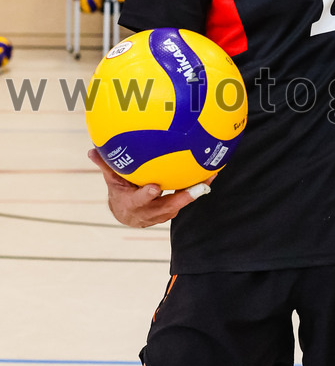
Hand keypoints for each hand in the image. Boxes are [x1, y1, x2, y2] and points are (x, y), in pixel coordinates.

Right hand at [88, 149, 207, 228]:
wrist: (127, 214)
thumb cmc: (120, 192)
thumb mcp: (112, 181)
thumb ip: (106, 166)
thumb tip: (92, 151)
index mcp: (132, 204)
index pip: (139, 200)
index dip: (146, 195)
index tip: (154, 187)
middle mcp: (148, 212)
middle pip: (167, 207)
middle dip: (183, 198)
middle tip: (198, 187)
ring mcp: (162, 214)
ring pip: (181, 204)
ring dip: (197, 192)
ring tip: (210, 176)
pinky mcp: (173, 210)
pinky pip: (187, 199)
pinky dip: (198, 188)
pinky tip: (210, 173)